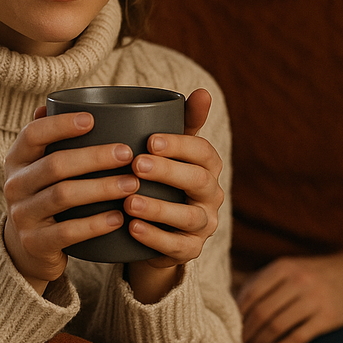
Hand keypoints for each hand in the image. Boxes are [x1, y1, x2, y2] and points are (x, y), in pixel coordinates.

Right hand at [2, 106, 139, 293]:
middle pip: (55, 165)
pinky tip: (119, 217)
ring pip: (62, 196)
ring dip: (101, 188)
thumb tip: (61, 102)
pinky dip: (95, 224)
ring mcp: (22, 215)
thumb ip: (51, 137)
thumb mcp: (40, 164)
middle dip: (94, 157)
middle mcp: (14, 185)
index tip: (92, 119)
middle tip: (128, 153)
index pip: (33, 134)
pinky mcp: (35, 243)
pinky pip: (67, 232)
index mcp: (17, 158)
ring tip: (132, 184)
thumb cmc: (46, 193)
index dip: (61, 125)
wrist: (28, 247)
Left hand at [124, 89, 223, 303]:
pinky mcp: (190, 251)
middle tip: (136, 164)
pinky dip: (155, 238)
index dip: (180, 145)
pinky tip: (132, 229)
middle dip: (169, 171)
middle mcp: (212, 195)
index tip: (150, 140)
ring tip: (130, 202)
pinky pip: (177, 247)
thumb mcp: (168, 150)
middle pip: (198, 181)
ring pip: (189, 217)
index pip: (204, 151)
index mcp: (208, 166)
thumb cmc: (159, 178)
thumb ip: (183, 122)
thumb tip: (204, 91)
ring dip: (159, 208)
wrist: (153, 229)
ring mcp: (204, 225)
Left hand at [237, 252, 342, 342]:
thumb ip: (261, 280)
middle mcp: (298, 281)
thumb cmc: (311, 274)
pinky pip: (299, 336)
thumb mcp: (288, 267)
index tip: (228, 326)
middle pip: (262, 312)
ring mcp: (314, 299)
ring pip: (278, 326)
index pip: (252, 292)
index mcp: (284, 267)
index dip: (237, 312)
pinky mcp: (328, 318)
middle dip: (246, 332)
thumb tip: (229, 296)